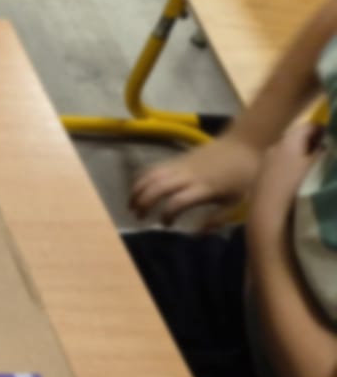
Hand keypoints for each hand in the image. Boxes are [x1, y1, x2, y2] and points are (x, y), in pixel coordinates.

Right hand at [129, 134, 262, 226]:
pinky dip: (141, 179)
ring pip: (151, 176)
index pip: (177, 202)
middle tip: (139, 217)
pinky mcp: (177, 158)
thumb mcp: (238, 201)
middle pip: (157, 188)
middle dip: (143, 203)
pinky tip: (139, 189)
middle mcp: (188, 176)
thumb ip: (217, 218)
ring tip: (131, 205)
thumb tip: (197, 233)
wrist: (245, 143)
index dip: (166, 215)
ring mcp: (181, 165)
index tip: (166, 225)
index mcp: (204, 188)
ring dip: (137, 191)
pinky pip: (153, 168)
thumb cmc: (244, 175)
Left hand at [249, 120, 324, 232]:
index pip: (309, 126)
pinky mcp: (259, 183)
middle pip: (298, 141)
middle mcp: (272, 149)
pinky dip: (291, 173)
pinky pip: (280, 171)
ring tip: (319, 172)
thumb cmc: (299, 189)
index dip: (326, 131)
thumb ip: (327, 151)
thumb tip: (330, 144)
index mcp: (287, 141)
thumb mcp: (320, 166)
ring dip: (303, 161)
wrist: (269, 221)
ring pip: (288, 157)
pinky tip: (301, 186)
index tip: (336, 141)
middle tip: (330, 157)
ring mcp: (263, 166)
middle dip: (315, 146)